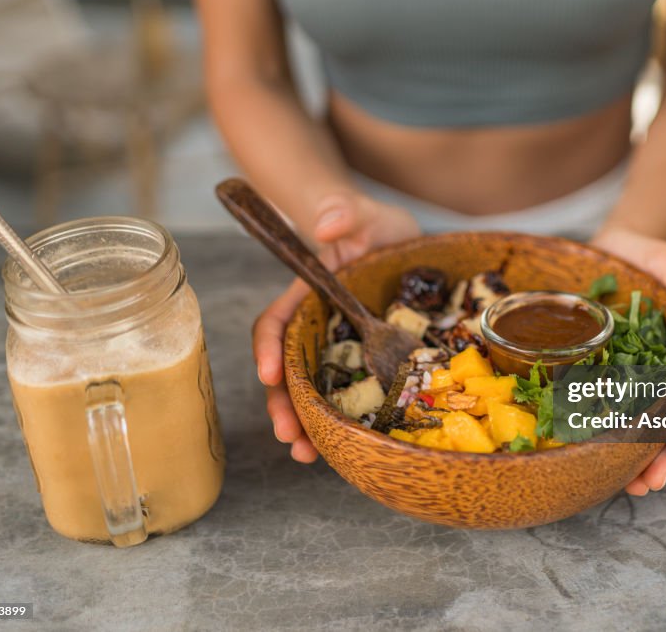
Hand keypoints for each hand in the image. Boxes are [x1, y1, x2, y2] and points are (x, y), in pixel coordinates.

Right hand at [253, 193, 420, 462]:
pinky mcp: (362, 362)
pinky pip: (345, 395)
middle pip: (286, 369)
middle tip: (289, 435)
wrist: (396, 241)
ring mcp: (337, 348)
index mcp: (307, 295)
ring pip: (310, 390)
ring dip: (304, 424)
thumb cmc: (372, 225)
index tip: (269, 374)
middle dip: (282, 404)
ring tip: (305, 455)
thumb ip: (343, 211)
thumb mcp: (362, 214)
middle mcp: (315, 328)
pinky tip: (340, 446)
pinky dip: (338, 421)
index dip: (268, 349)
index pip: (276, 323)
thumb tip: (327, 226)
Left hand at [589, 225, 665, 494]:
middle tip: (651, 484)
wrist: (613, 246)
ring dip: (638, 456)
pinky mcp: (602, 369)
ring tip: (631, 487)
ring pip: (639, 421)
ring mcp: (632, 372)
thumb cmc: (652, 258)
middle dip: (663, 456)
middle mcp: (661, 368)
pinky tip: (598, 457)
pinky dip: (606, 432)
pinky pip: (604, 405)